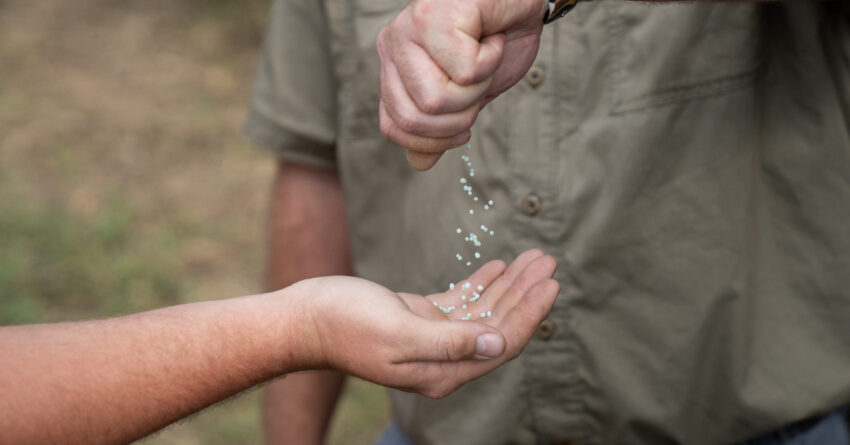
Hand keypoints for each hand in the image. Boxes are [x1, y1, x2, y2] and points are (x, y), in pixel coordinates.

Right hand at [287, 249, 558, 397]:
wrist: (303, 320)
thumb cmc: (345, 325)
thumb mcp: (399, 333)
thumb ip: (450, 342)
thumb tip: (496, 344)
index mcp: (442, 371)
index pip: (500, 344)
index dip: (529, 314)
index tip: (549, 283)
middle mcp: (442, 359)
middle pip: (496, 325)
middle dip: (524, 294)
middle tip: (548, 261)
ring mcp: (431, 339)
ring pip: (481, 311)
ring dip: (507, 285)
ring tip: (532, 258)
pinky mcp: (419, 319)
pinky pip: (459, 303)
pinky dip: (480, 284)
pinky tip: (498, 266)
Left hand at [377, 0, 545, 169]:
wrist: (524, 1)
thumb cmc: (496, 40)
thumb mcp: (467, 95)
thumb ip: (440, 126)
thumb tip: (418, 164)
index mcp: (393, 66)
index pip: (394, 127)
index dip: (434, 140)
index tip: (465, 127)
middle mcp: (392, 45)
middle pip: (416, 118)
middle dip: (460, 114)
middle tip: (478, 82)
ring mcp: (409, 28)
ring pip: (437, 99)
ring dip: (477, 86)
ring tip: (484, 55)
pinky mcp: (436, 15)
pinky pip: (464, 70)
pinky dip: (492, 59)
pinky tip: (491, 36)